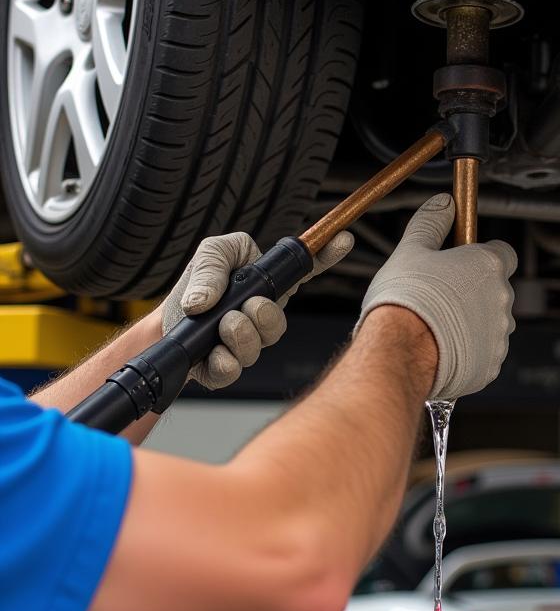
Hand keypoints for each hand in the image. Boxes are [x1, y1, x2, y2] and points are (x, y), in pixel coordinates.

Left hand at [163, 230, 354, 388]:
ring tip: (220, 324)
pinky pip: (233, 370)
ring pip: (259, 346)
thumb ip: (214, 266)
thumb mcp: (207, 256)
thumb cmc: (192, 287)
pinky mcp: (226, 369)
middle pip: (279, 323)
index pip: (304, 272)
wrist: (164, 325)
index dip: (326, 256)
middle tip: (243, 307)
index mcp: (265, 285)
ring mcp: (247, 344)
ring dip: (239, 333)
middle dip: (264, 315)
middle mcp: (262, 317)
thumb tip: (208, 300)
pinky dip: (223, 361)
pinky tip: (212, 352)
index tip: (343, 239)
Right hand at [355, 194, 516, 399]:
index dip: (482, 257)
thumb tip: (443, 203)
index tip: (462, 262)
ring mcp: (499, 335)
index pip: (502, 253)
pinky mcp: (491, 366)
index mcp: (488, 265)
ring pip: (490, 324)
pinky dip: (468, 352)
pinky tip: (441, 349)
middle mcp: (502, 299)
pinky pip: (483, 354)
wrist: (400, 351)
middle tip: (440, 298)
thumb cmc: (405, 299)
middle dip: (473, 293)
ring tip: (436, 327)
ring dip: (471, 323)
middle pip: (494, 291)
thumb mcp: (411, 249)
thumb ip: (431, 222)